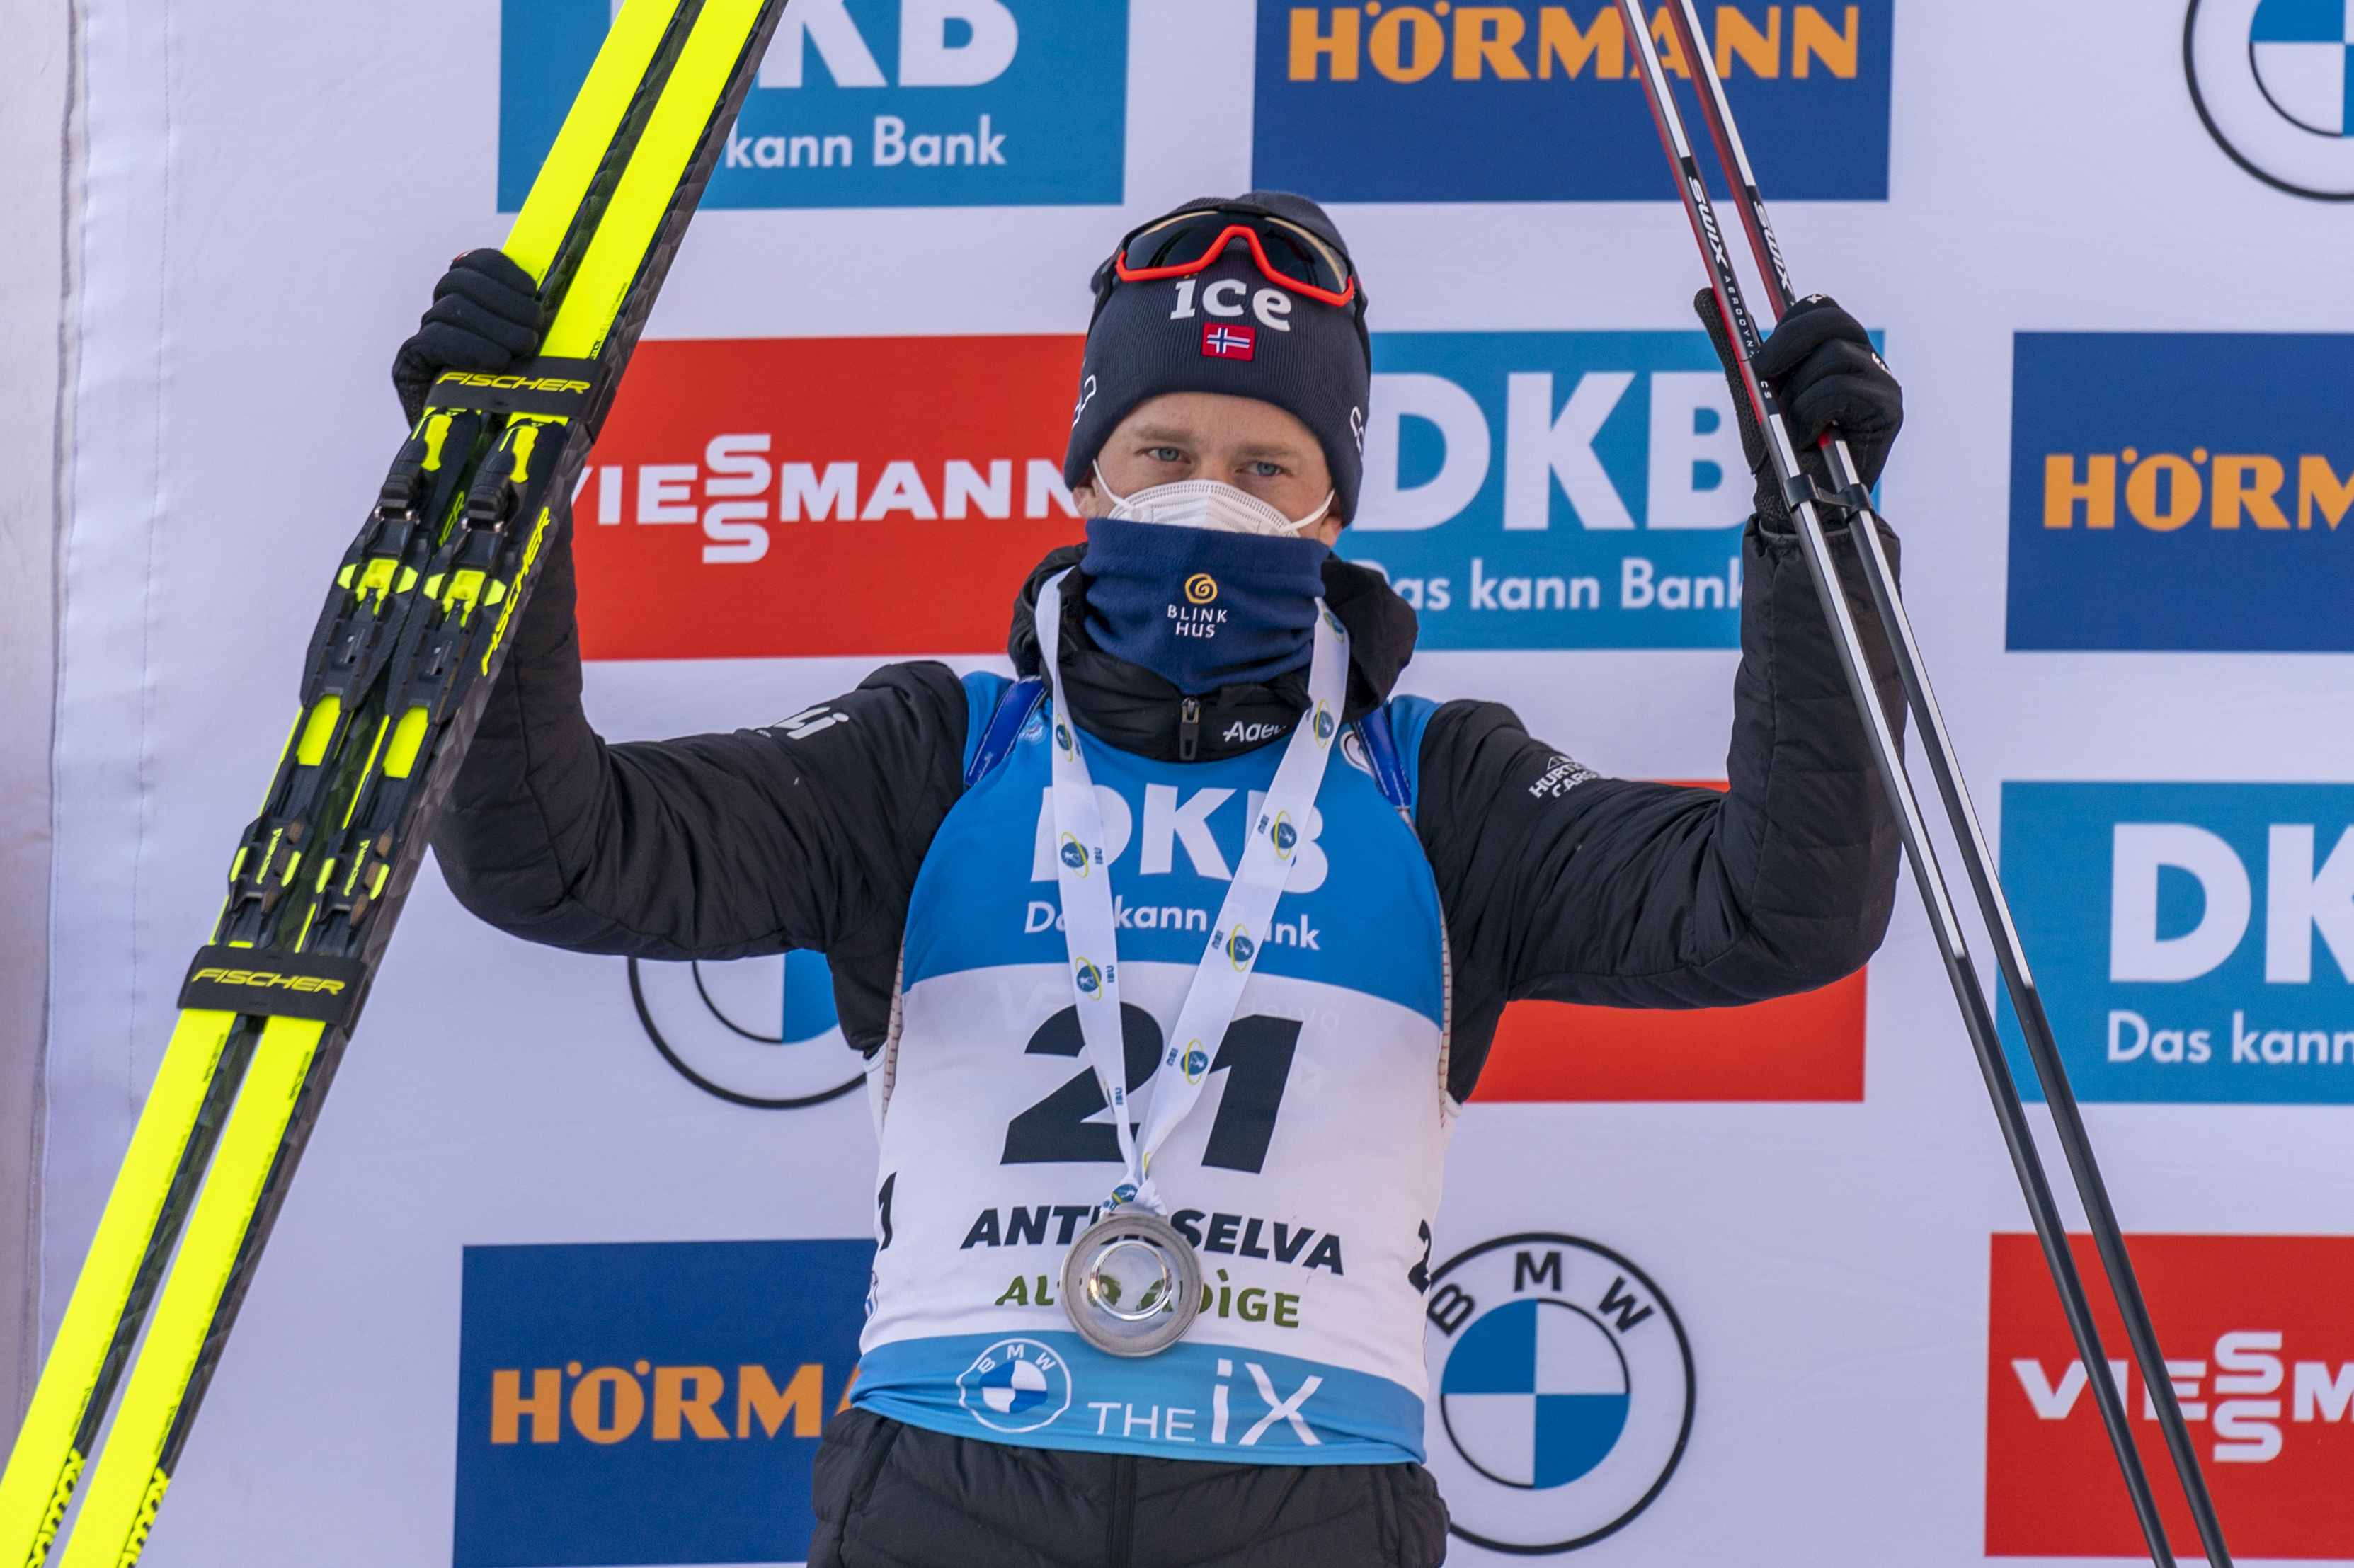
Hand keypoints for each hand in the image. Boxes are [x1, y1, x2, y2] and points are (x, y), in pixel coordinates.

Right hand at [391, 249, 543, 425]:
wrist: (490, 463)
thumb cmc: (521, 412)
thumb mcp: (536, 362)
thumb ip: (535, 329)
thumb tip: (555, 302)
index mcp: (471, 306)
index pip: (473, 263)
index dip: (500, 268)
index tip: (532, 290)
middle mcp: (442, 319)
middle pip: (458, 280)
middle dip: (501, 299)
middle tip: (534, 329)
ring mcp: (423, 343)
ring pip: (449, 308)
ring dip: (492, 326)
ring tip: (522, 350)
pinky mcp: (410, 368)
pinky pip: (432, 340)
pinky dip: (468, 346)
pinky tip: (496, 363)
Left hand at [1695, 289, 1902, 530]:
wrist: (1789, 501)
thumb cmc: (1775, 449)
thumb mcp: (1750, 389)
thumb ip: (1733, 344)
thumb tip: (1705, 294)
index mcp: (1833, 349)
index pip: (1819, 307)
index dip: (1786, 323)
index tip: (1759, 361)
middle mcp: (1863, 359)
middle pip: (1831, 318)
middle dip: (1787, 343)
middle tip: (1762, 377)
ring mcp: (1881, 382)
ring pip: (1834, 355)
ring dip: (1797, 394)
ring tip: (1791, 426)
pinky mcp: (1889, 409)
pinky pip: (1843, 388)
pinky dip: (1812, 412)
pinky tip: (1808, 437)